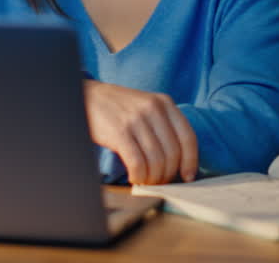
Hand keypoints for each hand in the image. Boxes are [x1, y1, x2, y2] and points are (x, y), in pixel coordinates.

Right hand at [83, 80, 197, 184]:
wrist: (87, 96)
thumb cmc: (119, 107)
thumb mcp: (146, 105)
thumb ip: (163, 124)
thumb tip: (179, 161)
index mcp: (164, 102)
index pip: (188, 137)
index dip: (190, 161)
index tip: (187, 176)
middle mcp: (153, 109)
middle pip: (172, 153)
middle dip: (167, 174)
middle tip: (159, 181)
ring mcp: (136, 120)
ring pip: (156, 161)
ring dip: (152, 178)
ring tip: (145, 180)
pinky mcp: (119, 132)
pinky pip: (137, 163)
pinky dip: (139, 176)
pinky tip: (134, 177)